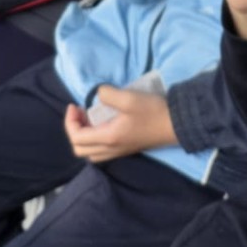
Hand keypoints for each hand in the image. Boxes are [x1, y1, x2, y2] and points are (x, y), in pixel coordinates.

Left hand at [62, 87, 176, 162]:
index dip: (69, 122)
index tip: (75, 105)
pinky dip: (93, 139)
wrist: (176, 125)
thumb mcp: (129, 98)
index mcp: (109, 138)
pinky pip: (100, 151)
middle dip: (74, 129)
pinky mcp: (125, 149)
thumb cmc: (153, 112)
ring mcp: (118, 151)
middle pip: (79, 149)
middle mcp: (111, 149)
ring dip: (83, 135)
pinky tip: (102, 123)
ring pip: (90, 152)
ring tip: (88, 117)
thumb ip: (108, 95)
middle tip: (79, 111)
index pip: (76, 138)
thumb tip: (96, 95)